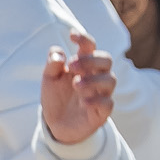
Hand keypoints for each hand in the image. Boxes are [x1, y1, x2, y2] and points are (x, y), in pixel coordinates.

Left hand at [41, 30, 114, 144]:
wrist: (56, 124)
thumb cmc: (56, 96)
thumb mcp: (49, 78)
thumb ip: (52, 64)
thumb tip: (59, 55)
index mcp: (83, 64)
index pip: (90, 46)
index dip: (84, 39)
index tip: (72, 35)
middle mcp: (95, 76)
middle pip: (106, 60)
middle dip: (90, 60)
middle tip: (72, 66)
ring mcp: (100, 94)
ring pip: (110, 80)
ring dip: (93, 80)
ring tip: (76, 85)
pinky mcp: (101, 112)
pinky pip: (108, 103)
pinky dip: (96, 100)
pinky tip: (82, 101)